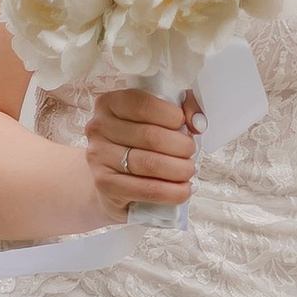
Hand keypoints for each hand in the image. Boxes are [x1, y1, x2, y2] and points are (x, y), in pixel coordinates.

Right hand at [84, 84, 200, 216]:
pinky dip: (173, 192)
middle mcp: (99, 128)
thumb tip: (198, 122)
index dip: (171, 115)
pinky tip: (184, 190)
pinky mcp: (105, 185)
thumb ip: (181, 108)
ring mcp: (99, 157)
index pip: (143, 104)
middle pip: (151, 136)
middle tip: (190, 152)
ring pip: (150, 164)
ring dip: (180, 169)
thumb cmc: (137, 144)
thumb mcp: (156, 119)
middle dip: (181, 146)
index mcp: (110, 104)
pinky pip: (147, 190)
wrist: (111, 181)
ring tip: (189, 170)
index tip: (185, 124)